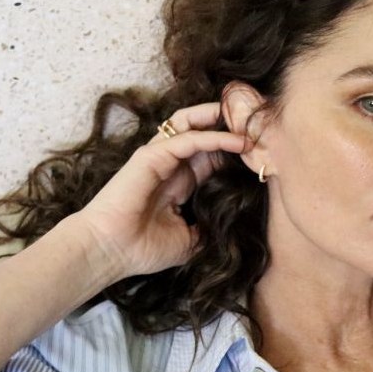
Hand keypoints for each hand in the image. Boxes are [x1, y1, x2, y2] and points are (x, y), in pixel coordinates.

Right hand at [74, 102, 250, 277]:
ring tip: (247, 120)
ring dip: (220, 119)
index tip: (263, 149)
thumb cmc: (142, 249)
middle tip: (258, 125)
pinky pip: (188, 139)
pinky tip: (237, 142)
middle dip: (229, 125)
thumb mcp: (189, 242)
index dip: (234, 149)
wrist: (110, 252)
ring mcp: (159, 157)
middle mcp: (170, 164)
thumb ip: (209, 229)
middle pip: (202, 131)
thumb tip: (233, 228)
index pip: (210, 155)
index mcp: (179, 182)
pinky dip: (214, 137)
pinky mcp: (151, 156)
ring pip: (191, 123)